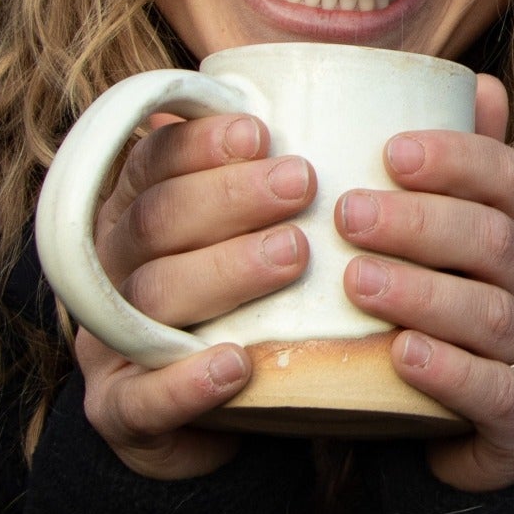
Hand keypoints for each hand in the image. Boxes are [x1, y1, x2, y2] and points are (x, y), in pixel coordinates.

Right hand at [80, 111, 315, 479]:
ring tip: (295, 253)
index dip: (201, 143)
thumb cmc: (262, 300)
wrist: (233, 412)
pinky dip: (186, 382)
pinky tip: (235, 364)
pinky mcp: (121, 409)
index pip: (154, 162)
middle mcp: (115, 266)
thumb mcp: (275, 229)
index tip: (262, 129)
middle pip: (156, 219)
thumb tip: (402, 101)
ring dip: (225, 270)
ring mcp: (111, 339)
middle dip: (228, 196)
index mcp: (139, 212)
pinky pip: (142, 396)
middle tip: (302, 182)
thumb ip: (303, 174)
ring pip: (154, 295)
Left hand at [336, 75, 513, 492]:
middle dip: (422, 222)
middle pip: (497, 241)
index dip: (455, 159)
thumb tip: (481, 82)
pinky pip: (495, 392)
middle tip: (347, 214)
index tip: (387, 151)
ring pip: (494, 315)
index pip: (510, 180)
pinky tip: (399, 354)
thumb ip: (459, 175)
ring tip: (356, 280)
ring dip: (423, 292)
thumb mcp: (451, 248)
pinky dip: (448, 370)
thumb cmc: (445, 323)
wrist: (471, 437)